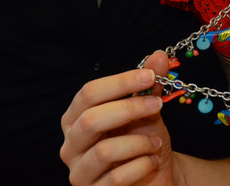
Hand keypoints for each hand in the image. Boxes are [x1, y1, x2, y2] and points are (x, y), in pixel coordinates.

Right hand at [61, 51, 173, 185]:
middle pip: (90, 120)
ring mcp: (79, 172)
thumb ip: (148, 85)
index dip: (119, 82)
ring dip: (139, 142)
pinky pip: (117, 179)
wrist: (153, 177)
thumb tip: (159, 56)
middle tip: (156, 105)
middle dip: (128, 109)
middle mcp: (70, 145)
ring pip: (103, 152)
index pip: (88, 93)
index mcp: (76, 118)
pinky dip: (142, 166)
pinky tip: (152, 161)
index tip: (149, 76)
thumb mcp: (148, 111)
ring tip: (156, 142)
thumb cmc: (142, 142)